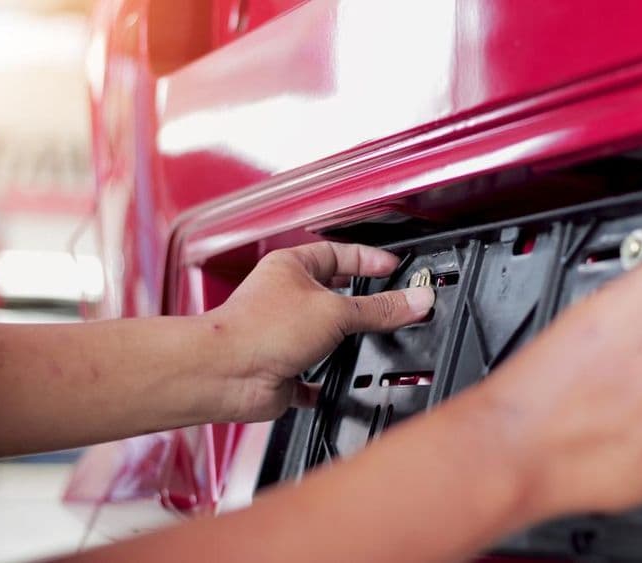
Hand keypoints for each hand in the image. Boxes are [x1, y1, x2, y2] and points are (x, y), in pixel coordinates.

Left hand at [207, 242, 434, 421]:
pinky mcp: (283, 369)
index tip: (394, 267)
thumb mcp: (335, 311)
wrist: (226, 374)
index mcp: (292, 268)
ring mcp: (283, 335)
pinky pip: (312, 376)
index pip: (338, 254)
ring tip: (375, 340)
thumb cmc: (259, 329)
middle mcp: (285, 298)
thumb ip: (379, 309)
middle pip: (334, 294)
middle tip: (393, 302)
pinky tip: (344, 383)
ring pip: (325, 335)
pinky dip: (327, 381)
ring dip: (345, 341)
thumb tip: (415, 300)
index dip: (368, 259)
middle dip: (360, 301)